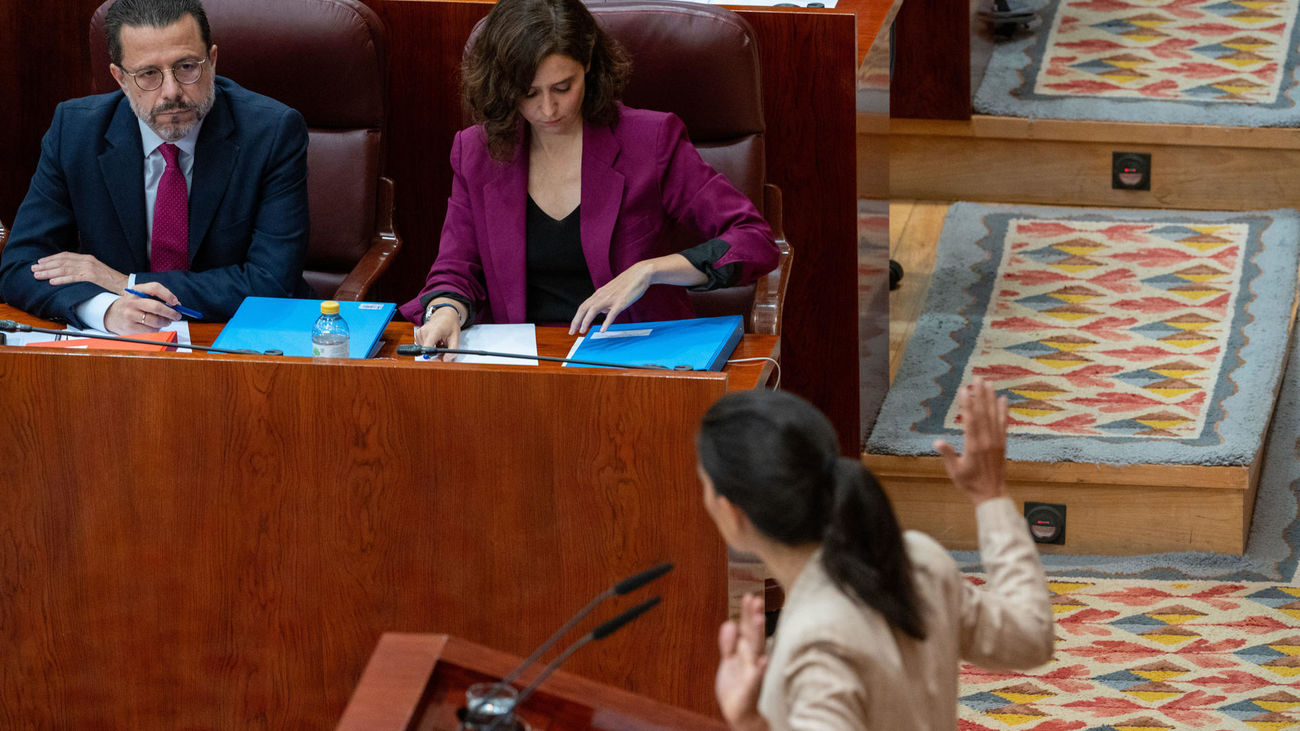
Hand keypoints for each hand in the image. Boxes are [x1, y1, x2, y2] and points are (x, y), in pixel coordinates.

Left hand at [32, 252, 127, 292]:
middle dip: (46, 265)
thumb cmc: (112, 282)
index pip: (65, 256)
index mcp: (88, 258)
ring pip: (64, 269)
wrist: (126, 286)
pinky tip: (52, 282)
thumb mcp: (97, 271)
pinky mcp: (91, 278)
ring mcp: (89, 269)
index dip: (51, 259)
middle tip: (34, 269)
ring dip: (49, 273)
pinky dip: (61, 280)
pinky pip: (72, 278)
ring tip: (38, 275)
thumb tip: (69, 272)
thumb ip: (83, 269)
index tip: (40, 262)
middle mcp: (87, 261)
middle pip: (62, 262)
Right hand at [103, 281, 181, 334]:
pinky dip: (157, 329)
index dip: (168, 295)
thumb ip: (157, 297)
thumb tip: (177, 305)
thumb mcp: (141, 295)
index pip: (154, 288)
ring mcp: (130, 315)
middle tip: (177, 316)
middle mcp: (132, 301)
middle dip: (170, 313)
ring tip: (166, 321)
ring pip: (155, 321)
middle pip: (156, 307)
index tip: (176, 302)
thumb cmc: (133, 305)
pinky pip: (150, 330)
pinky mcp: (130, 327)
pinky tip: (154, 326)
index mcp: (137, 290)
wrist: (112, 314)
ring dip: (165, 322)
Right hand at [413, 304, 461, 359]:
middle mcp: (424, 332)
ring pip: (425, 350)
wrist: (445, 315)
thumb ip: (452, 350)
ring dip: (433, 350)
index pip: (427, 348)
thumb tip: (446, 361)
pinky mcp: (417, 335)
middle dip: (435, 355)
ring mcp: (419, 333)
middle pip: (426, 351)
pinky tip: (435, 341)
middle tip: (443, 350)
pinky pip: (423, 346)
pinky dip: (429, 346)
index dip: (432, 357)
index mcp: (433, 331)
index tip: (438, 360)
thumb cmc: (450, 324)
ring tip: (440, 343)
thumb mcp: (455, 337)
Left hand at [570, 259, 654, 334]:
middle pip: (584, 308)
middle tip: (572, 332)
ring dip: (586, 321)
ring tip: (582, 331)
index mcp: (599, 294)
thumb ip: (606, 302)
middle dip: (576, 321)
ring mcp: (611, 298)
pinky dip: (606, 322)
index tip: (573, 328)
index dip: (577, 317)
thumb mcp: (612, 293)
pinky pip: (612, 313)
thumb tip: (602, 312)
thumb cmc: (627, 284)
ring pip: (593, 310)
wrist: (639, 274)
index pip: (583, 306)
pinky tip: (602, 330)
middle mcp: (602, 295)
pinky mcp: (621, 302)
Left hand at [715, 593, 769, 730]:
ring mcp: (753, 671)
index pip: (746, 628)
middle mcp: (751, 657)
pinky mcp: (751, 687)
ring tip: (759, 618)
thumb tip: (729, 623)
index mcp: (745, 651)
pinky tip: (763, 660)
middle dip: (753, 617)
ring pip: (756, 650)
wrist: (738, 711)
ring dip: (758, 634)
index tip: (748, 596)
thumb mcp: (729, 660)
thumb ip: (728, 642)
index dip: (747, 613)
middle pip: (753, 634)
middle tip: (755, 599)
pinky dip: (760, 669)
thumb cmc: (736, 684)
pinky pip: (756, 677)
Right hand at [934, 377, 1009, 505]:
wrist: (992, 493)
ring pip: (993, 415)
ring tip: (989, 383)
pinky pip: (1003, 423)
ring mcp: (996, 440)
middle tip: (978, 378)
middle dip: (980, 394)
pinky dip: (1004, 411)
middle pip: (983, 413)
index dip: (967, 404)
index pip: (970, 421)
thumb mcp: (955, 471)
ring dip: (991, 398)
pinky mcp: (1002, 443)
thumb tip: (937, 442)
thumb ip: (947, 455)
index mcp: (973, 446)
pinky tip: (1003, 400)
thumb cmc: (970, 483)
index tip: (965, 389)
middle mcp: (986, 440)